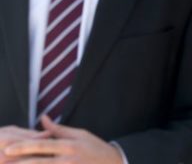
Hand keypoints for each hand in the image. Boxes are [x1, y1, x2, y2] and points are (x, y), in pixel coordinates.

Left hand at [2, 116, 121, 163]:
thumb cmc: (96, 147)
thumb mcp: (81, 134)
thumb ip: (59, 129)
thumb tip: (43, 118)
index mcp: (69, 145)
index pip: (42, 145)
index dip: (24, 147)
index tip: (8, 149)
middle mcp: (68, 159)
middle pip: (38, 162)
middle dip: (18, 163)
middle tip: (2, 162)